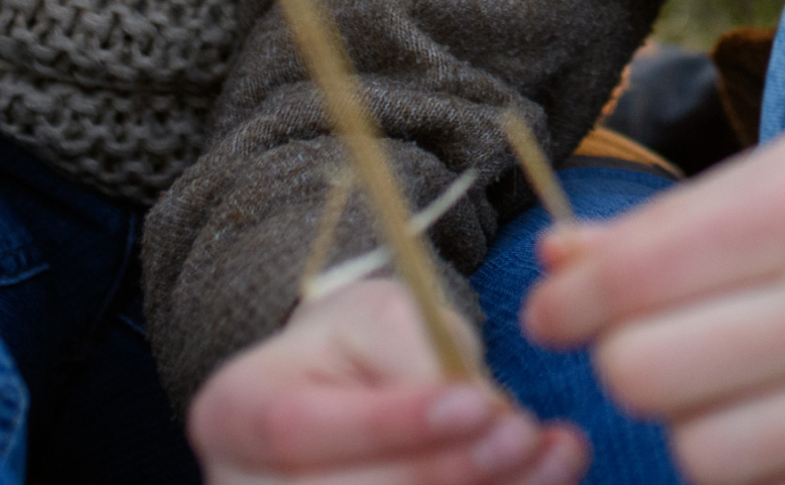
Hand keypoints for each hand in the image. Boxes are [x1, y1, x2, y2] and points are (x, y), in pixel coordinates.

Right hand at [190, 278, 586, 484]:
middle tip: (521, 434)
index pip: (298, 428)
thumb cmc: (359, 346)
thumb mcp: (377, 316)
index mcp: (232, 410)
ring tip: (552, 456)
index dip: (389, 424)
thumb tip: (473, 410)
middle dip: (445, 471)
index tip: (474, 404)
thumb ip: (410, 352)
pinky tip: (541, 484)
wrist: (351, 390)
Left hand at [520, 85, 784, 484]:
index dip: (566, 301)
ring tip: (725, 384)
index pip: (634, 277)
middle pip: (649, 378)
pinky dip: (767, 475)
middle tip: (646, 341)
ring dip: (691, 426)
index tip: (554, 308)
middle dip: (623, 362)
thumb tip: (560, 259)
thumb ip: (684, 220)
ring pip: (706, 458)